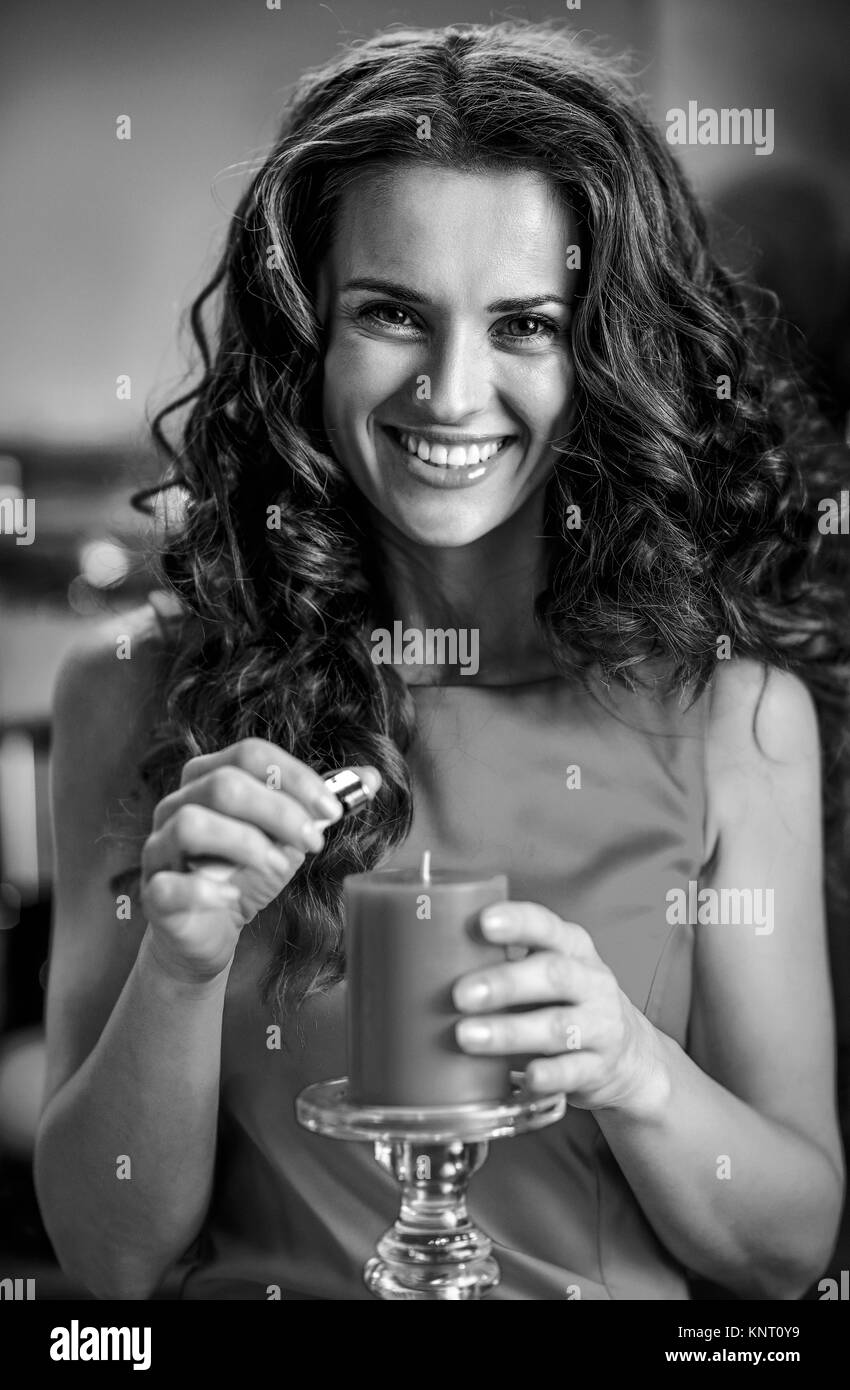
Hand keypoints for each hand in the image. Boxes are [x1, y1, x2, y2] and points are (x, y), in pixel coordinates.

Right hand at [140, 738, 379, 983]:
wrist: (209, 932)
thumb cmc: (244, 873)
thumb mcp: (287, 836)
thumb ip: (321, 805)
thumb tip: (372, 777)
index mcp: (208, 777)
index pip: (250, 754)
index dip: (295, 777)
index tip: (332, 809)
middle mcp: (176, 803)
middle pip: (224, 785)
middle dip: (278, 811)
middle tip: (313, 840)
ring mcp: (159, 846)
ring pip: (193, 823)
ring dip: (247, 844)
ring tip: (279, 866)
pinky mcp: (153, 891)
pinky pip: (170, 883)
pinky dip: (208, 889)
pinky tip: (234, 897)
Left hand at [452, 902, 667, 1115]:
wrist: (627, 1054)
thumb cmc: (566, 1002)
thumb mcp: (546, 970)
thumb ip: (502, 961)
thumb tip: (428, 959)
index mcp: (572, 947)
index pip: (547, 926)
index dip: (517, 922)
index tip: (483, 922)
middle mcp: (591, 982)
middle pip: (552, 975)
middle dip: (504, 983)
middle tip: (460, 993)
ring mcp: (600, 1026)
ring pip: (558, 1027)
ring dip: (510, 1031)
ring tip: (467, 1036)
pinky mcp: (598, 1068)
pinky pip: (574, 1071)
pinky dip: (548, 1075)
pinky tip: (524, 1076)